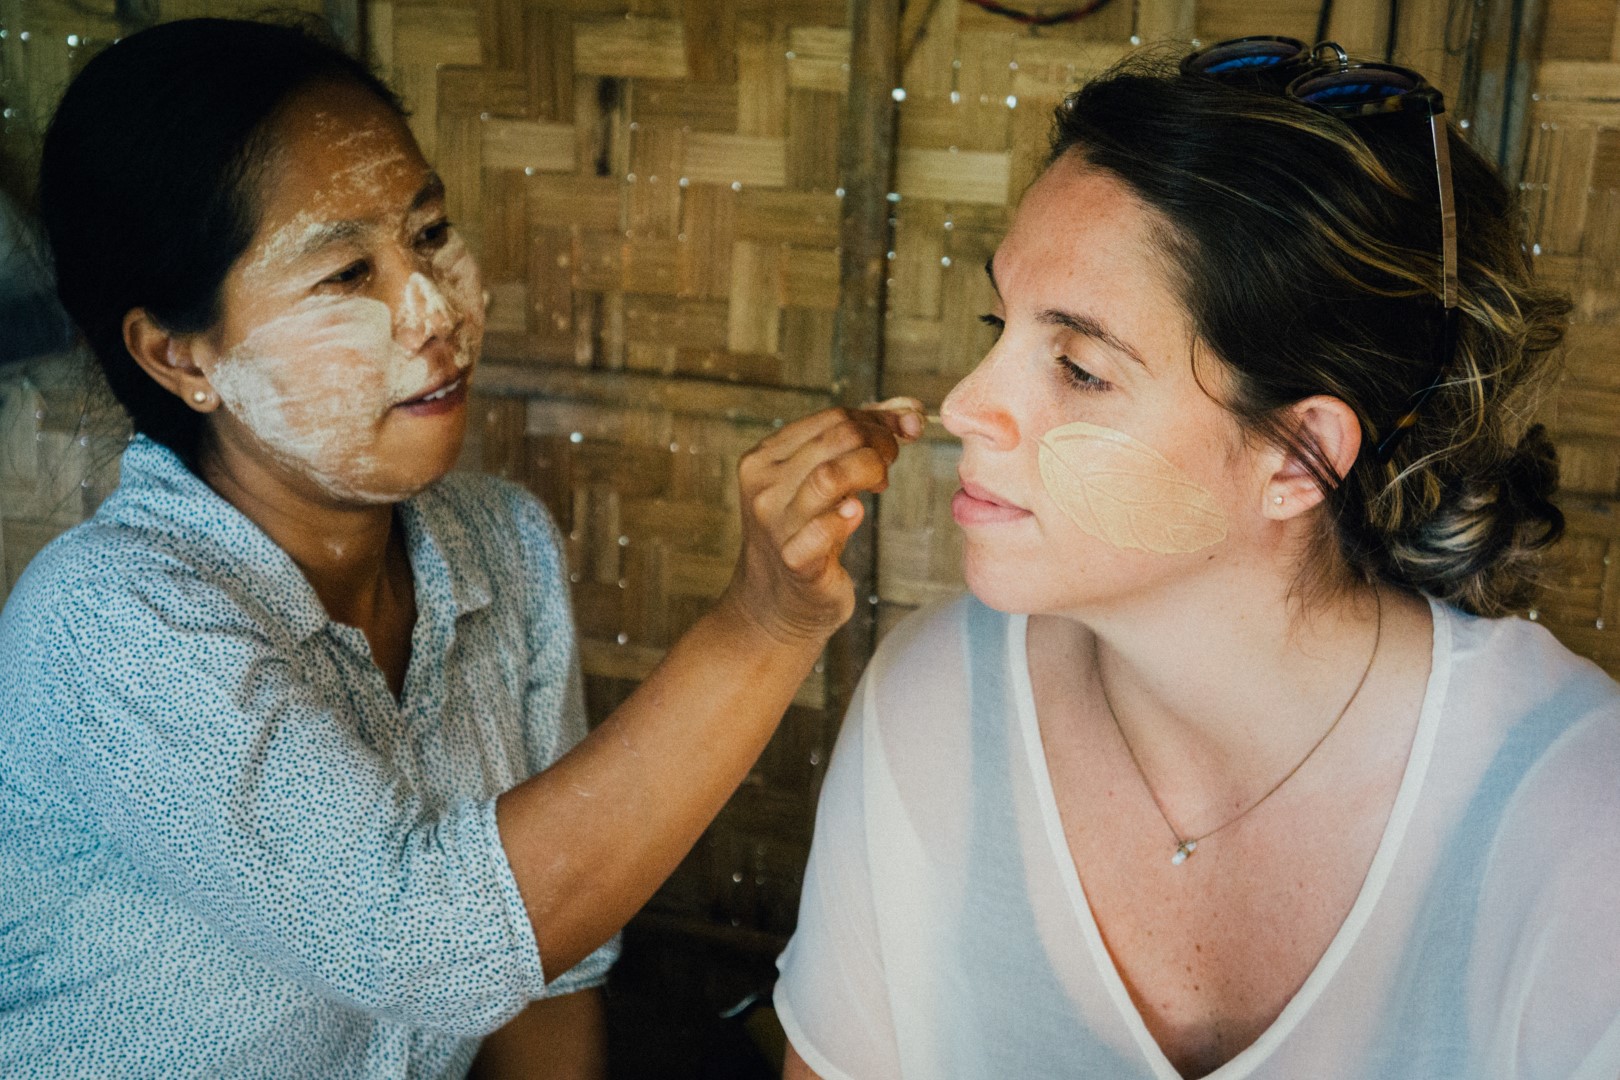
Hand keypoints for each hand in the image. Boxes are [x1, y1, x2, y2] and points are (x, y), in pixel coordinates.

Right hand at [720, 399, 923, 645]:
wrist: (774, 607)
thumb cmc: (806, 535)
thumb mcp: (821, 481)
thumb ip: (860, 442)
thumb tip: (911, 411)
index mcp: (765, 457)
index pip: (833, 418)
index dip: (879, 419)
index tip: (907, 430)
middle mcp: (763, 486)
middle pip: (837, 439)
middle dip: (880, 444)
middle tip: (890, 464)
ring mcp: (774, 524)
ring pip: (830, 475)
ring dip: (870, 472)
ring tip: (880, 485)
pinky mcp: (793, 561)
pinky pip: (825, 529)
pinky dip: (847, 518)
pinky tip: (854, 516)